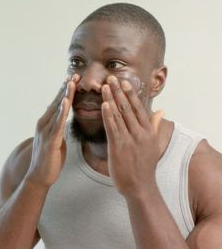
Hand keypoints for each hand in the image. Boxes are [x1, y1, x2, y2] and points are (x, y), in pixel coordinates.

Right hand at [25, 75, 78, 186]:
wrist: (39, 177)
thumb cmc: (49, 160)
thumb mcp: (56, 140)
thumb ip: (58, 128)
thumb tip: (63, 119)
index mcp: (46, 123)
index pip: (57, 103)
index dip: (65, 91)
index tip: (74, 78)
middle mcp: (44, 124)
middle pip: (57, 102)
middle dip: (66, 88)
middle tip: (75, 74)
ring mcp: (46, 131)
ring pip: (57, 110)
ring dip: (64, 95)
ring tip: (71, 83)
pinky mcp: (50, 140)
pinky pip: (57, 123)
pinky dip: (61, 112)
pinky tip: (65, 102)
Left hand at [101, 76, 162, 196]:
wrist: (139, 186)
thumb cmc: (145, 166)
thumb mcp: (154, 144)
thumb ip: (156, 126)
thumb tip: (161, 111)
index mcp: (148, 131)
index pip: (139, 107)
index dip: (130, 93)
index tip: (124, 81)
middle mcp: (140, 133)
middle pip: (128, 107)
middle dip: (118, 91)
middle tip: (111, 77)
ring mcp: (129, 140)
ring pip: (119, 114)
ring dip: (111, 98)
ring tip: (104, 86)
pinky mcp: (118, 147)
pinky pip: (112, 127)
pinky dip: (108, 114)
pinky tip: (104, 104)